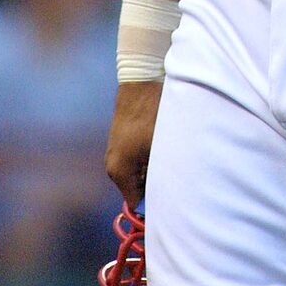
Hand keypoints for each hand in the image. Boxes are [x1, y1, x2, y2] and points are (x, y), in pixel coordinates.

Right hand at [104, 81, 162, 206]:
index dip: (152, 199)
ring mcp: (115, 154)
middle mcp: (113, 166)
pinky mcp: (120, 142)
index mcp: (119, 172)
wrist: (140, 84)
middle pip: (136, 187)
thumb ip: (159, 174)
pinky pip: (135, 160)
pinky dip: (147, 158)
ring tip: (167, 155)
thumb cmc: (151, 116)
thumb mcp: (158, 147)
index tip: (169, 194)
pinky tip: (159, 146)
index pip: (136, 201)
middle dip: (153, 183)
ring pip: (136, 173)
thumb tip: (167, 192)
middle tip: (172, 172)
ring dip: (151, 169)